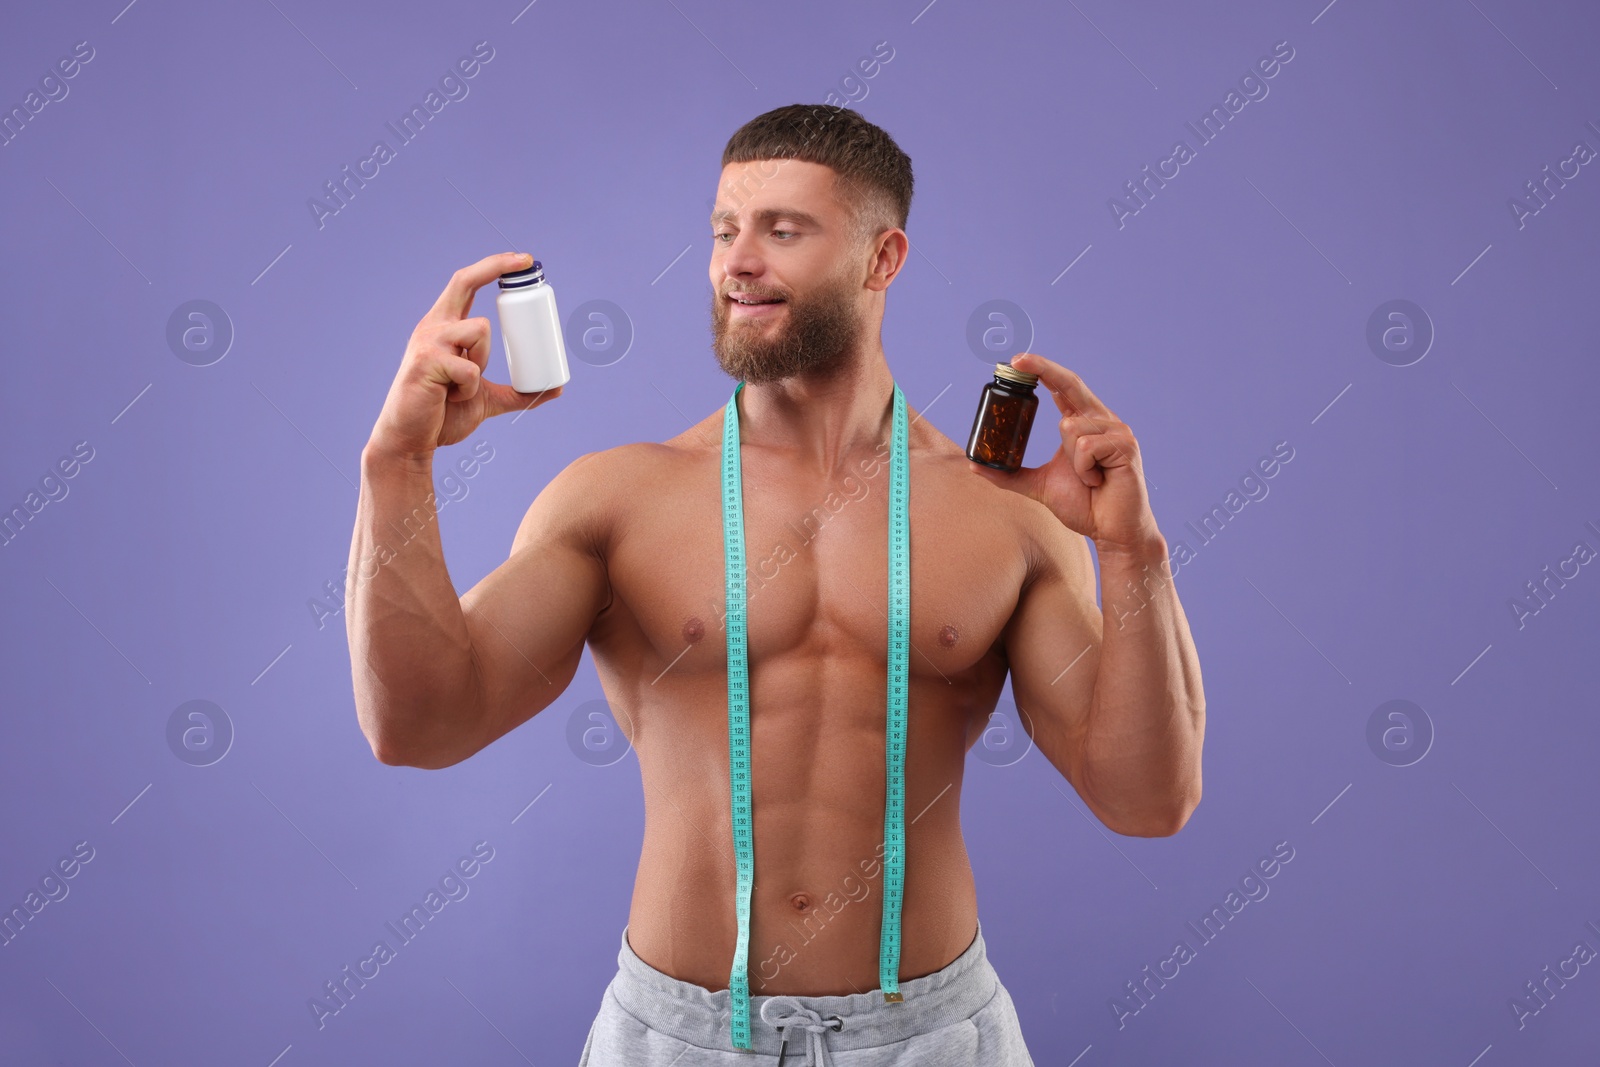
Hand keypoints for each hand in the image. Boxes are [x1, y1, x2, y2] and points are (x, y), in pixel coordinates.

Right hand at [367, 252, 562, 461]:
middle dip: (495, 265)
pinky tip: (450, 397)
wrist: (411, 440)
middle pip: (464, 281)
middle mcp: (433, 327)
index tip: (522, 259)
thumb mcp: (487, 399)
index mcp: (444, 327)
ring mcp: (427, 342)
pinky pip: (470, 369)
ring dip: (483, 360)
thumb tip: (557, 388)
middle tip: (526, 262)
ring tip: (462, 385)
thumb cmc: (442, 416)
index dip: (493, 266)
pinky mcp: (425, 362)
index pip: (466, 284)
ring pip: (480, 330)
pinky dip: (470, 388)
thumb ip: (517, 392)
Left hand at [966, 353, 1161, 554]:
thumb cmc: (1084, 506)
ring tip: (1087, 479)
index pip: (1063, 387)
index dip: (1042, 369)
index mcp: (1083, 423)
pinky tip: (1097, 482)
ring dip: (1070, 461)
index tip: (1017, 360)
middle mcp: (1102, 420)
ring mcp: (1117, 431)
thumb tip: (976, 466)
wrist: (1111, 531)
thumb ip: (1011, 475)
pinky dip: (1083, 470)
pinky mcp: (1126, 446)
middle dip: (1043, 370)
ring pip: (1070, 427)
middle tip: (1016, 361)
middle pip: (1070, 384)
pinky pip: (1085, 448)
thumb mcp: (1038, 485)